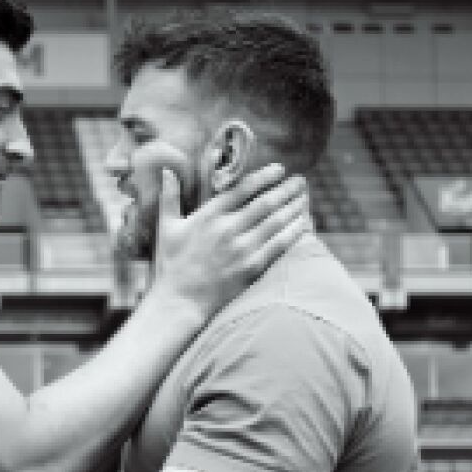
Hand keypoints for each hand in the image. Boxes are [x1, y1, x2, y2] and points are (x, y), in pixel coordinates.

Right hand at [149, 161, 308, 316]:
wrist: (180, 302)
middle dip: (287, 189)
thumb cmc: (171, 265)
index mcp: (209, 215)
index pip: (244, 188)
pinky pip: (280, 245)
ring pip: (277, 221)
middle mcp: (228, 229)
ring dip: (295, 207)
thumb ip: (169, 197)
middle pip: (267, 202)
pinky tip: (305, 223)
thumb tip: (166, 171)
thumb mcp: (166, 227)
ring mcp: (242, 249)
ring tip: (304, 198)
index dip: (265, 176)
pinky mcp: (252, 268)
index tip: (279, 169)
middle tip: (300, 181)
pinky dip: (295, 232)